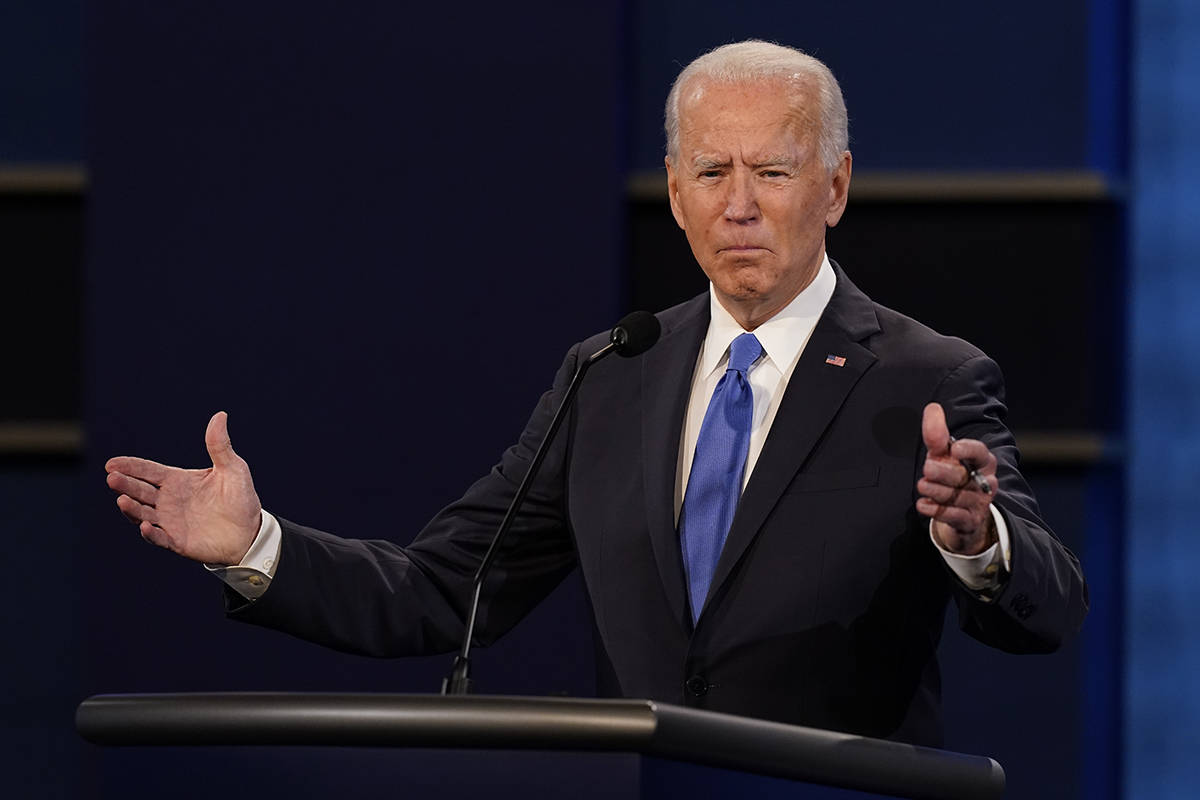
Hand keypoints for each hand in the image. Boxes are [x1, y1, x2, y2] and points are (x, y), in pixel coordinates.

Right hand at [105, 411, 261, 564]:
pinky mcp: (177, 541)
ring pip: (142, 514)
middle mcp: (168, 500)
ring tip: (122, 500)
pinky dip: (150, 533)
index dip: (130, 467)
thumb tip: (220, 415)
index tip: (112, 464)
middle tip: (112, 478)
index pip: (149, 471)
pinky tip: (145, 526)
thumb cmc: (240, 498)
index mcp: (178, 481)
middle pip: (140, 491)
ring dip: (131, 508)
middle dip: (125, 484)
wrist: (250, 532)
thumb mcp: (232, 469)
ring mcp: (170, 522)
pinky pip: (159, 538)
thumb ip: (219, 445)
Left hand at [916, 402, 997, 555]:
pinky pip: (954, 516)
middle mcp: (985, 482)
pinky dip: (936, 510)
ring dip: (936, 491)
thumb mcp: (943, 455)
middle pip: (963, 476)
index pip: (979, 453)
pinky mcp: (969, 521)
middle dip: (943, 472)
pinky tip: (923, 505)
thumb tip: (933, 407)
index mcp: (982, 461)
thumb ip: (937, 435)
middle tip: (926, 469)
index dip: (968, 450)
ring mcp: (979, 503)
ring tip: (922, 486)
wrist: (963, 514)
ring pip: (957, 497)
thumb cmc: (954, 476)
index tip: (953, 449)